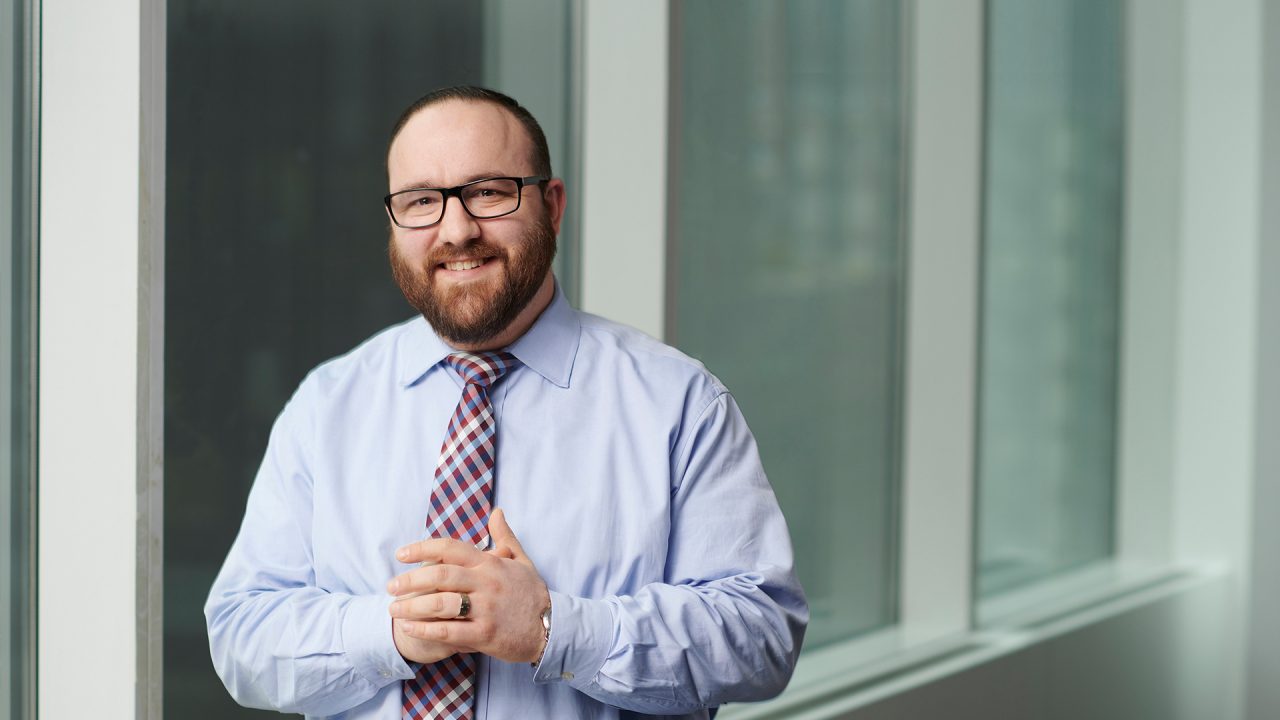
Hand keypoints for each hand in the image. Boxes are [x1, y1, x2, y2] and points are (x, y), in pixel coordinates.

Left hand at [387, 508, 550, 663]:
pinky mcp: (486, 634)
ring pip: (440, 603)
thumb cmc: (532, 594)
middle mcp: (487, 582)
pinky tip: (409, 629)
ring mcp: (486, 609)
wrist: (550, 628)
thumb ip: (505, 537)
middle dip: (410, 579)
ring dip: (411, 606)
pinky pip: (448, 631)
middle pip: (440, 574)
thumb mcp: (522, 561)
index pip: (450, 548)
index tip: (402, 554)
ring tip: (394, 609)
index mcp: (490, 563)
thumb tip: (496, 512)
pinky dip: (425, 630)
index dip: (422, 548)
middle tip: (390, 585)